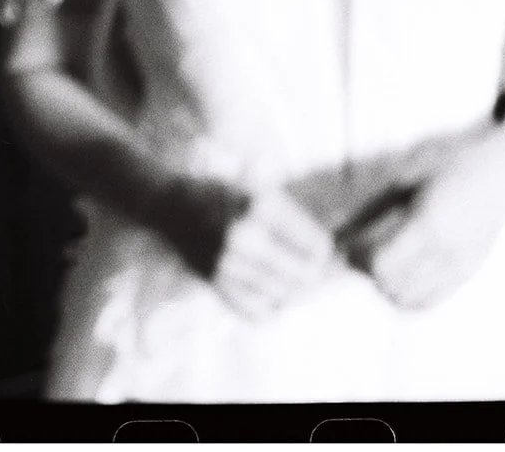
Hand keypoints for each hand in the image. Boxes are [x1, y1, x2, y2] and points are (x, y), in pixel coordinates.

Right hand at [211, 188, 337, 319]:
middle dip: (317, 277)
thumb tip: (335, 258)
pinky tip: (269, 292)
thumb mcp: (259, 193)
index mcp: (260, 206)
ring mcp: (227, 261)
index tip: (326, 255)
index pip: (316, 246)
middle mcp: (245, 235)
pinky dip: (270, 308)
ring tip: (291, 280)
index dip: (328, 254)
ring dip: (294, 292)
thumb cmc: (223, 195)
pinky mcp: (214, 280)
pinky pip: (257, 311)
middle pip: (304, 275)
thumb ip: (295, 223)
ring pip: (284, 295)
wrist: (169, 205)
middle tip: (316, 273)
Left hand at [341, 146, 504, 309]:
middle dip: (367, 272)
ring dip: (387, 287)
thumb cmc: (452, 165)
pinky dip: (409, 296)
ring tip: (381, 262)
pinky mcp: (470, 271)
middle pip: (392, 286)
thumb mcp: (406, 179)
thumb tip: (337, 230)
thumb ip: (372, 208)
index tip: (346, 242)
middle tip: (360, 252)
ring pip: (411, 300)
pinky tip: (402, 275)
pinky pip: (433, 300)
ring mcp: (462, 265)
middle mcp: (447, 251)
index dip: (358, 257)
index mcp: (429, 224)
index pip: (382, 263)